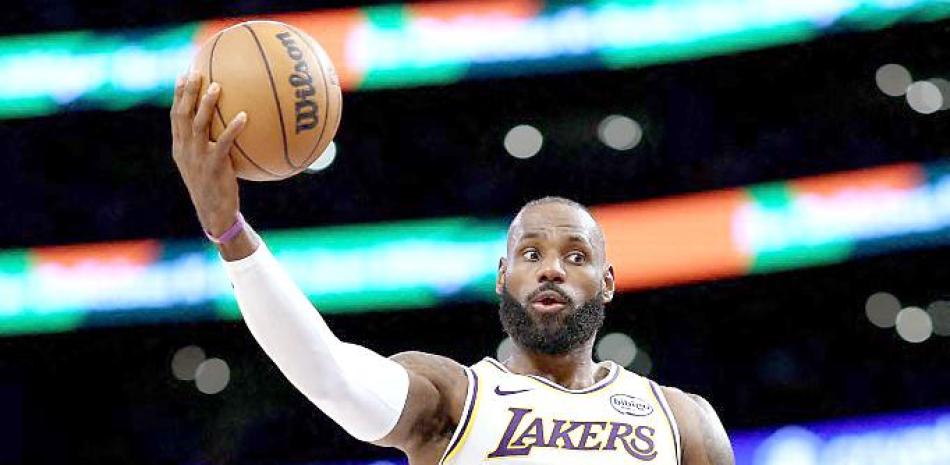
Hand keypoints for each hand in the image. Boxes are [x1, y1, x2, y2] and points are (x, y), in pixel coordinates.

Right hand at [170, 71, 246, 235]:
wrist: (214, 213)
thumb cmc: (215, 187)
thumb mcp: (206, 163)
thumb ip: (210, 143)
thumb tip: (228, 122)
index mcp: (180, 147)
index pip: (176, 116)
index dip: (178, 94)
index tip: (184, 73)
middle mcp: (185, 150)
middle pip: (182, 115)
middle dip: (187, 92)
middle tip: (195, 72)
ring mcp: (198, 158)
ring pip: (199, 125)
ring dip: (206, 105)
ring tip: (217, 86)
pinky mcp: (214, 166)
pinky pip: (224, 143)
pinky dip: (233, 129)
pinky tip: (244, 116)